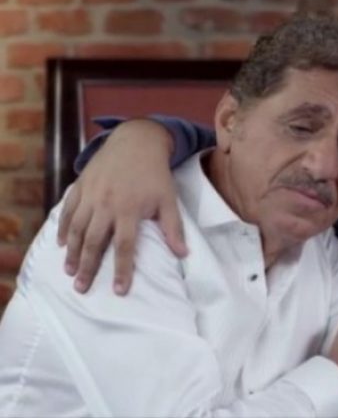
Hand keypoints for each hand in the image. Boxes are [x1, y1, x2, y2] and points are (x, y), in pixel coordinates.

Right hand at [57, 119, 186, 294]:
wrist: (136, 142)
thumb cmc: (155, 174)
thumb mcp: (169, 199)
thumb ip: (173, 228)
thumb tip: (183, 254)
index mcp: (129, 209)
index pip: (124, 246)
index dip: (122, 270)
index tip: (119, 290)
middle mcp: (106, 204)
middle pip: (93, 241)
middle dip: (87, 267)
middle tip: (82, 288)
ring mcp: (90, 194)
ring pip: (76, 228)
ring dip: (71, 252)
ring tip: (68, 271)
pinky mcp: (80, 185)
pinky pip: (67, 210)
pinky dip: (62, 227)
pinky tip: (60, 243)